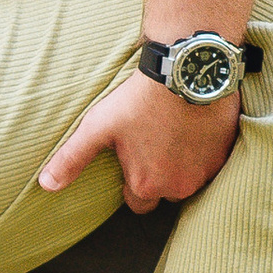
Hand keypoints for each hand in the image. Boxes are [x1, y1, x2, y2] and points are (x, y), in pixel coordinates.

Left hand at [41, 71, 239, 213]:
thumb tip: (46, 185)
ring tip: (174, 134)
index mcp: (146, 185)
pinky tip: (194, 129)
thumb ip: (72, 158)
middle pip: (166, 191)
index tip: (134, 157)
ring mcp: (206, 171)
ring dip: (184, 164)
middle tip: (154, 143)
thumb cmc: (140, 99)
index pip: (136, 202)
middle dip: (160, 175)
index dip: (133, 180)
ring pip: (191, 179)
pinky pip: (213, 163)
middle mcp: (178, 186)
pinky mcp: (225, 153)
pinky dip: (205, 152)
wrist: (188, 71)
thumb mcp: (98, 127)